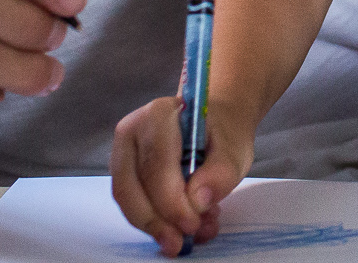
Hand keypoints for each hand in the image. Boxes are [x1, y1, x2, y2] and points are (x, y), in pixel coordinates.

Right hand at [111, 99, 250, 257]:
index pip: (156, 165)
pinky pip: (133, 204)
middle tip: (181, 243)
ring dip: (156, 225)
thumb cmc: (222, 133)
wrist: (215, 125)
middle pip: (132, 186)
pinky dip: (156, 221)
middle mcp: (132, 132)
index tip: (191, 224)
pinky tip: (182, 226)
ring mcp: (123, 153)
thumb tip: (197, 200)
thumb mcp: (234, 149)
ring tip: (191, 234)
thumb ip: (220, 172)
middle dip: (157, 221)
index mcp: (159, 114)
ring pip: (128, 200)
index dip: (171, 201)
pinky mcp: (124, 174)